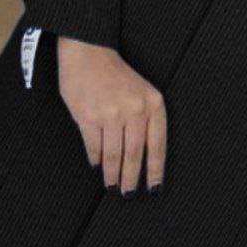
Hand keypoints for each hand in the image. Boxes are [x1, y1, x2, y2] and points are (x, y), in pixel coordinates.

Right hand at [56, 37, 166, 194]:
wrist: (89, 52)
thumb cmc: (116, 74)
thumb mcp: (142, 92)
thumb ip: (145, 119)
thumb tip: (144, 156)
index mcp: (153, 104)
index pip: (158, 145)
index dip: (156, 170)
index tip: (154, 188)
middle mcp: (134, 110)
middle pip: (135, 154)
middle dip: (132, 178)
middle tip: (129, 193)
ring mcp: (111, 114)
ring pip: (114, 154)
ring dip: (112, 173)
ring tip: (112, 185)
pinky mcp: (88, 116)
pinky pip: (94, 146)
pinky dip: (95, 159)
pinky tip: (96, 166)